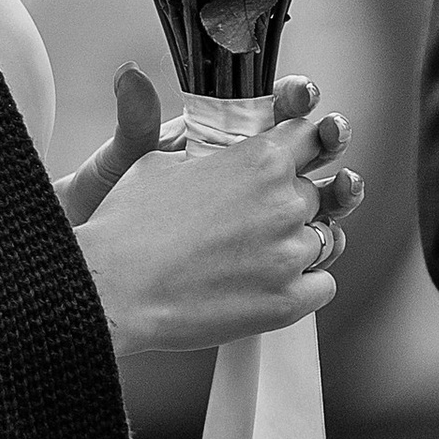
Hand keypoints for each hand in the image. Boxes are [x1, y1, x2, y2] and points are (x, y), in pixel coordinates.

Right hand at [71, 72, 363, 359]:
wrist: (113, 288)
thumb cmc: (127, 225)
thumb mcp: (161, 161)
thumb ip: (210, 152)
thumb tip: (217, 152)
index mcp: (260, 158)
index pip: (310, 137)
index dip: (301, 147)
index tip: (293, 158)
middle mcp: (285, 202)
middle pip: (315, 193)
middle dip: (291, 201)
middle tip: (255, 218)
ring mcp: (290, 254)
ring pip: (324, 239)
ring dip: (298, 243)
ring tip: (257, 254)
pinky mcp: (288, 301)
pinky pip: (323, 285)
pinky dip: (304, 283)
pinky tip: (270, 282)